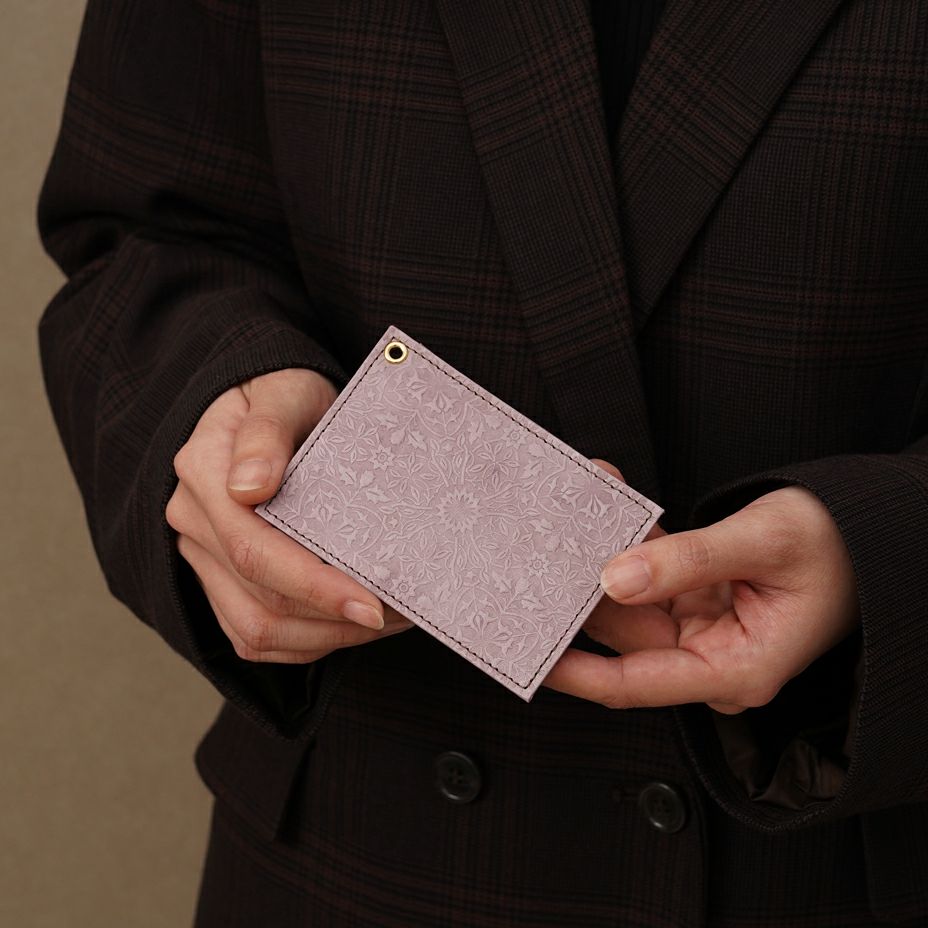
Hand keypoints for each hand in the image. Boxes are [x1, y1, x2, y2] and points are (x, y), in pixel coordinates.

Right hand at [166, 368, 411, 663]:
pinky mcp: (219, 580)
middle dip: (335, 618)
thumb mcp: (285, 393)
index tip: (370, 603)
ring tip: (386, 621)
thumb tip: (250, 487)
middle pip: (260, 599)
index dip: (314, 585)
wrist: (269, 406)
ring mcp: (202, 555)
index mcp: (203, 472)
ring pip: (256, 630)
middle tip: (398, 613)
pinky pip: (255, 635)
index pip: (254, 549)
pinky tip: (353, 626)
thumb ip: (267, 432)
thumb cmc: (285, 394)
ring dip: (326, 637)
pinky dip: (308, 641)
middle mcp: (193, 521)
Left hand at [544, 462, 859, 712]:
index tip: (530, 655)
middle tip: (531, 563)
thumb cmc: (838, 546)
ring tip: (559, 523)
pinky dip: (626, 544)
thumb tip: (615, 577)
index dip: (577, 672)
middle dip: (579, 598)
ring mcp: (702, 628)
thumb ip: (688, 561)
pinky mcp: (696, 599)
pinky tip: (600, 508)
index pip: (636, 683)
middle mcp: (713, 657)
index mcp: (735, 669)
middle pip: (625, 637)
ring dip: (597, 561)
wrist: (869, 530)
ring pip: (629, 601)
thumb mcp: (762, 543)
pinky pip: (648, 574)